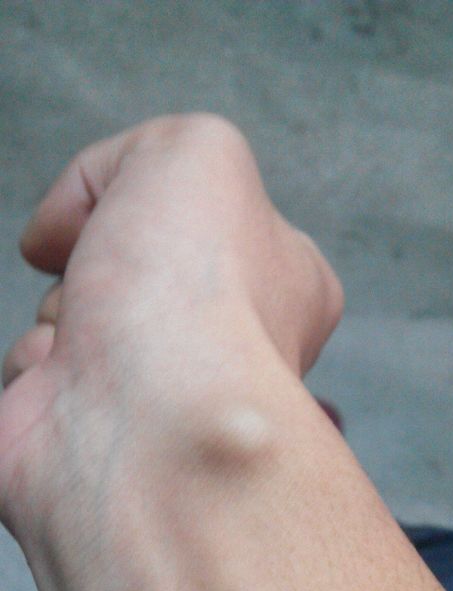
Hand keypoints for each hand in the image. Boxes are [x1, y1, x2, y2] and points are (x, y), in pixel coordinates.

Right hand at [0, 114, 341, 539]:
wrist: (144, 421)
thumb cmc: (191, 295)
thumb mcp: (196, 153)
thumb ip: (146, 152)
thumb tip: (73, 225)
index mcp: (280, 280)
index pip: (205, 220)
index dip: (151, 204)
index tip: (141, 220)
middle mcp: (223, 343)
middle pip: (123, 267)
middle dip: (95, 262)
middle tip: (118, 286)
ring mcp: (156, 396)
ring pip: (69, 319)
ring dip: (59, 317)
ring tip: (94, 349)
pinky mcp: (89, 437)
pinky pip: (34, 377)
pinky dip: (35, 371)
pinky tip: (67, 391)